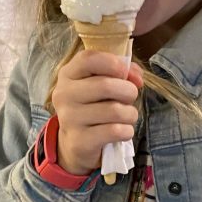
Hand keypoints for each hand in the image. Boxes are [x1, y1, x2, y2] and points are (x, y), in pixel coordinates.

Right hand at [51, 51, 142, 174]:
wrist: (76, 142)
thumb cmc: (94, 106)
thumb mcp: (103, 82)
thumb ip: (122, 72)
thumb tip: (137, 78)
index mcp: (68, 74)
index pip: (89, 59)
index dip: (114, 63)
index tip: (124, 73)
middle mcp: (64, 94)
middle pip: (106, 85)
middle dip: (129, 91)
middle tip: (129, 98)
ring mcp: (69, 119)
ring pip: (115, 110)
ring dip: (130, 113)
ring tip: (126, 116)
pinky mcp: (79, 141)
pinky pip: (115, 131)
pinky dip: (127, 131)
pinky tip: (122, 131)